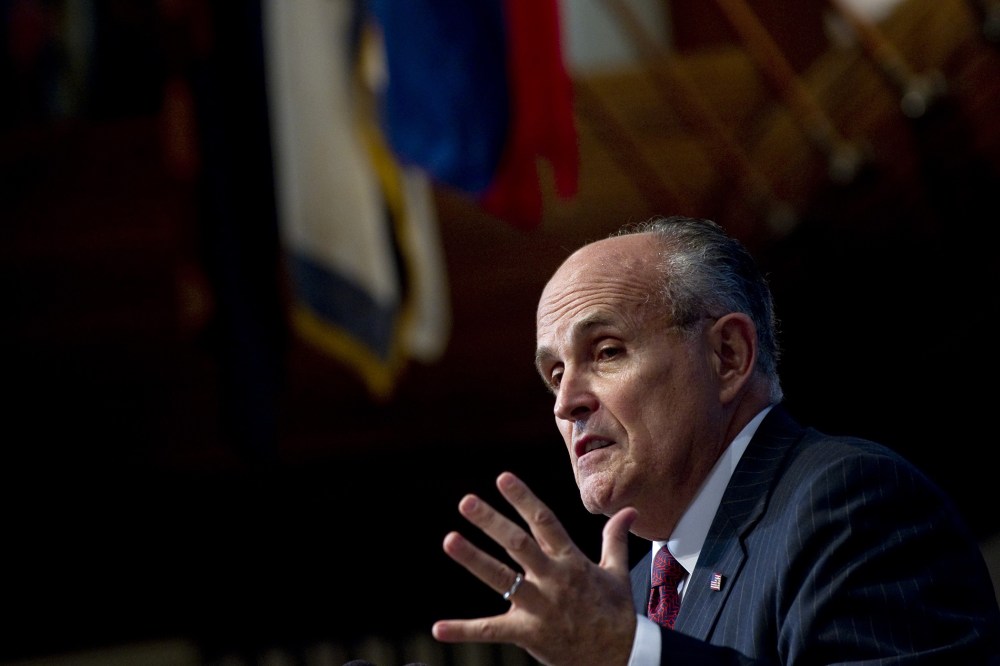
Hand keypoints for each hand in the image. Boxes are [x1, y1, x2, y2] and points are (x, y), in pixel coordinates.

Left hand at [431, 471, 638, 665]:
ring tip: (449, 540)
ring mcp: (540, 607)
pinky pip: (492, 631)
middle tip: (466, 501)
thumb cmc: (616, 613)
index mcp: (571, 561)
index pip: (544, 522)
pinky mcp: (528, 634)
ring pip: (502, 579)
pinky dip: (464, 630)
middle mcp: (553, 579)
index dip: (524, 499)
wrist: (622, 657)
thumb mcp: (616, 572)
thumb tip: (629, 511)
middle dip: (492, 522)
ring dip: (474, 559)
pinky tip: (438, 628)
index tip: (502, 478)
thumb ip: (614, 538)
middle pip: (519, 544)